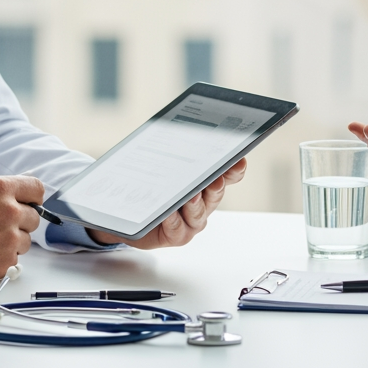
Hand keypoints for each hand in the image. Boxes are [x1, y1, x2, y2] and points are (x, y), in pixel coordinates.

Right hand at [0, 175, 42, 283]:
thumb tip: (19, 189)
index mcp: (0, 189)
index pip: (37, 189)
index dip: (33, 198)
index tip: (30, 204)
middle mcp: (9, 212)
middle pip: (34, 218)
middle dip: (20, 222)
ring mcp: (9, 238)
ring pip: (25, 241)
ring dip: (12, 242)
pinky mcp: (3, 262)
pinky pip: (13, 260)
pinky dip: (1, 259)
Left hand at [89, 158, 247, 248]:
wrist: (130, 212)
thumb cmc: (152, 185)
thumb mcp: (165, 163)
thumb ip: (176, 151)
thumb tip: (180, 131)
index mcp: (206, 181)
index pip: (229, 174)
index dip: (235, 168)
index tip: (237, 160)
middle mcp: (205, 201)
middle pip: (216, 193)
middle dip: (217, 184)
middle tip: (215, 178)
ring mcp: (193, 220)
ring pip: (199, 213)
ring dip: (196, 204)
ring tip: (191, 195)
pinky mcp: (178, 235)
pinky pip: (178, 229)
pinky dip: (173, 220)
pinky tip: (168, 212)